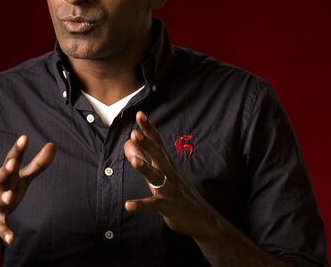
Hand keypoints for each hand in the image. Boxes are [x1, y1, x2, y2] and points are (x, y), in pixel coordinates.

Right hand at [0, 135, 55, 245]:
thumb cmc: (5, 192)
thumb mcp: (21, 178)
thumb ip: (37, 164)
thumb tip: (53, 144)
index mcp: (7, 176)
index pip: (12, 160)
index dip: (18, 149)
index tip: (24, 137)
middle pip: (1, 177)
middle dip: (6, 170)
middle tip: (12, 162)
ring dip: (3, 198)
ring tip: (9, 197)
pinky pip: (1, 228)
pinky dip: (6, 233)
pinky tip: (12, 239)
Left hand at [123, 111, 220, 237]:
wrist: (201, 217)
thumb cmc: (177, 193)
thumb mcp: (161, 174)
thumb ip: (145, 160)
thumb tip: (128, 144)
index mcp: (167, 164)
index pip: (157, 142)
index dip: (149, 128)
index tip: (140, 114)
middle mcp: (169, 173)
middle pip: (157, 155)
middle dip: (146, 143)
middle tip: (134, 133)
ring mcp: (169, 189)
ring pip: (156, 177)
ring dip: (144, 168)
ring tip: (133, 160)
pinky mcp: (167, 206)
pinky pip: (153, 205)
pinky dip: (141, 204)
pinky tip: (128, 205)